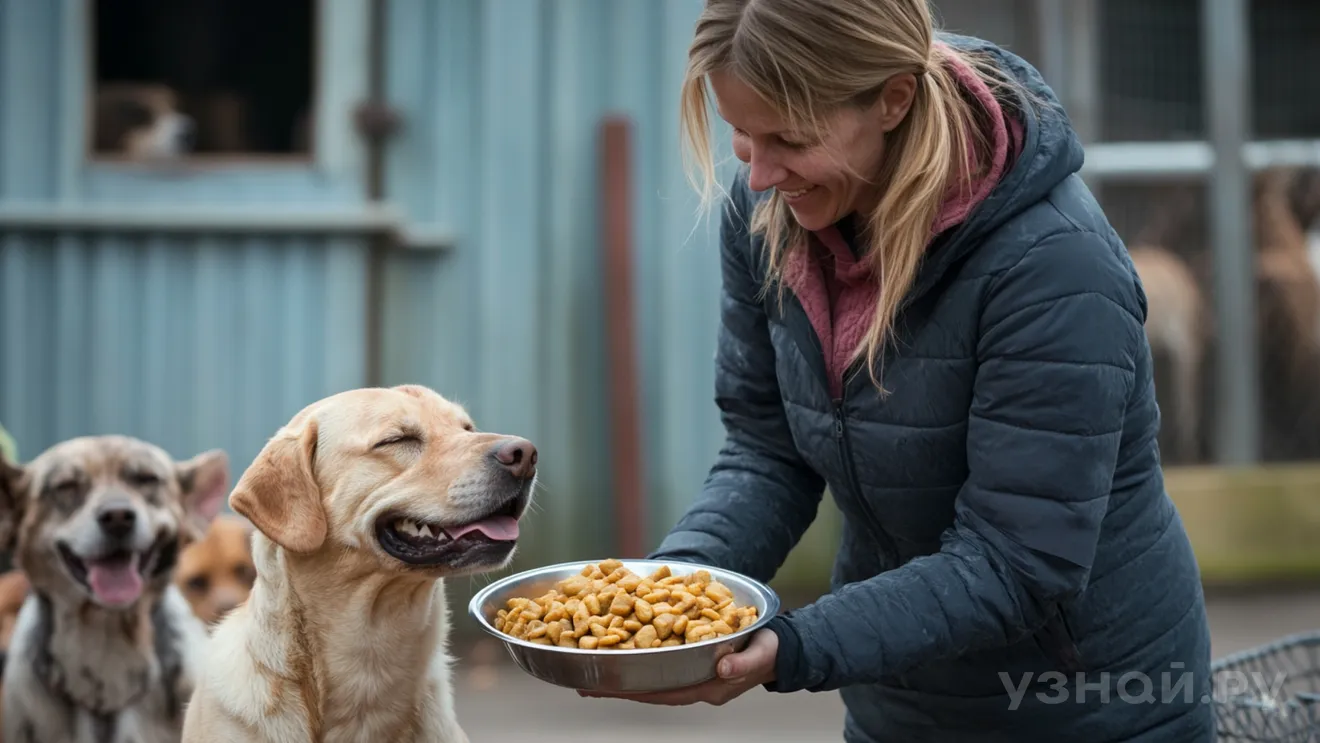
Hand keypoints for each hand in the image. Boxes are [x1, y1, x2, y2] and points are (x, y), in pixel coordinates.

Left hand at [577, 628, 778, 705]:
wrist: (777, 647)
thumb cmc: (768, 651)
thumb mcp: (760, 654)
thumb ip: (742, 662)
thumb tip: (721, 666)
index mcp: (707, 688)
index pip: (663, 693)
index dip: (634, 691)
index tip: (607, 689)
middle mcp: (693, 685)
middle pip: (648, 689)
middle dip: (617, 688)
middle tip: (583, 685)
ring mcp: (690, 674)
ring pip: (650, 678)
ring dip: (622, 675)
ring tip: (590, 672)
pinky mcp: (689, 660)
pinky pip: (658, 662)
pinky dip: (637, 658)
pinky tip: (619, 650)